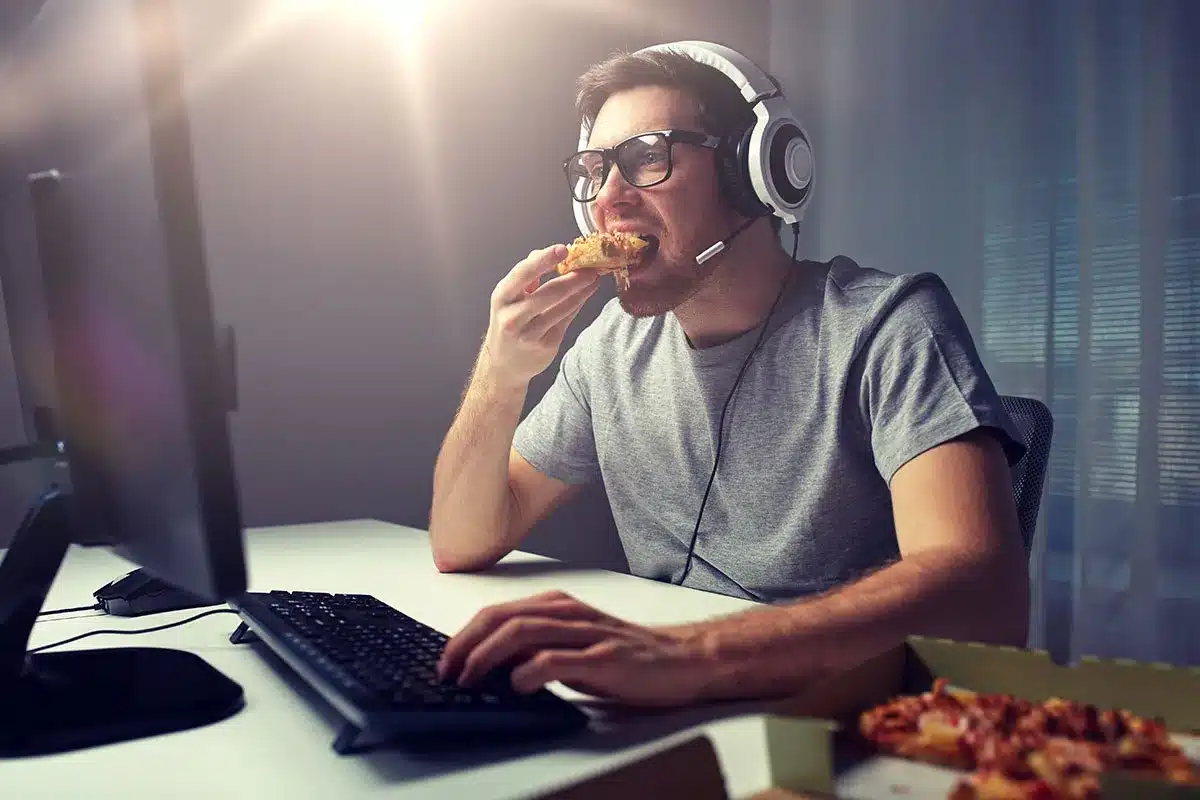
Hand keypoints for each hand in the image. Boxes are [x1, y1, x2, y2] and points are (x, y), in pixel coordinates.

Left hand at [436, 590, 714, 706]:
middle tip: (447, 671)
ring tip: (470, 679)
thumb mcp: (573, 646)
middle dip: (466, 644)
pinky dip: (528, 672)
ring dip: (487, 657)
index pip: (498, 613)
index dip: (465, 635)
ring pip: (522, 632)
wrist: (680, 659)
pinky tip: (517, 685)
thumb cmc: (624, 655)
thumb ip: (537, 648)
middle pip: (502, 618)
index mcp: (557, 607)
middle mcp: (568, 613)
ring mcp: (586, 633)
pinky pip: (556, 659)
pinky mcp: (604, 658)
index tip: (445, 660)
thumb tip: (489, 664)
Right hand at [481, 245, 599, 388]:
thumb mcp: (509, 297)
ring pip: (562, 307)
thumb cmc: (510, 322)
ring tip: (594, 277)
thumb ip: (527, 276)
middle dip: (574, 278)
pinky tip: (587, 293)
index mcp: (502, 297)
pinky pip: (567, 319)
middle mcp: (512, 316)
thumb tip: (546, 253)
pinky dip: (579, 303)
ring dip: (582, 290)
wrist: (505, 364)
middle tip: (591, 266)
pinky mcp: (546, 345)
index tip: (564, 249)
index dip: (544, 260)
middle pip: (549, 293)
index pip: (523, 274)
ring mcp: (529, 333)